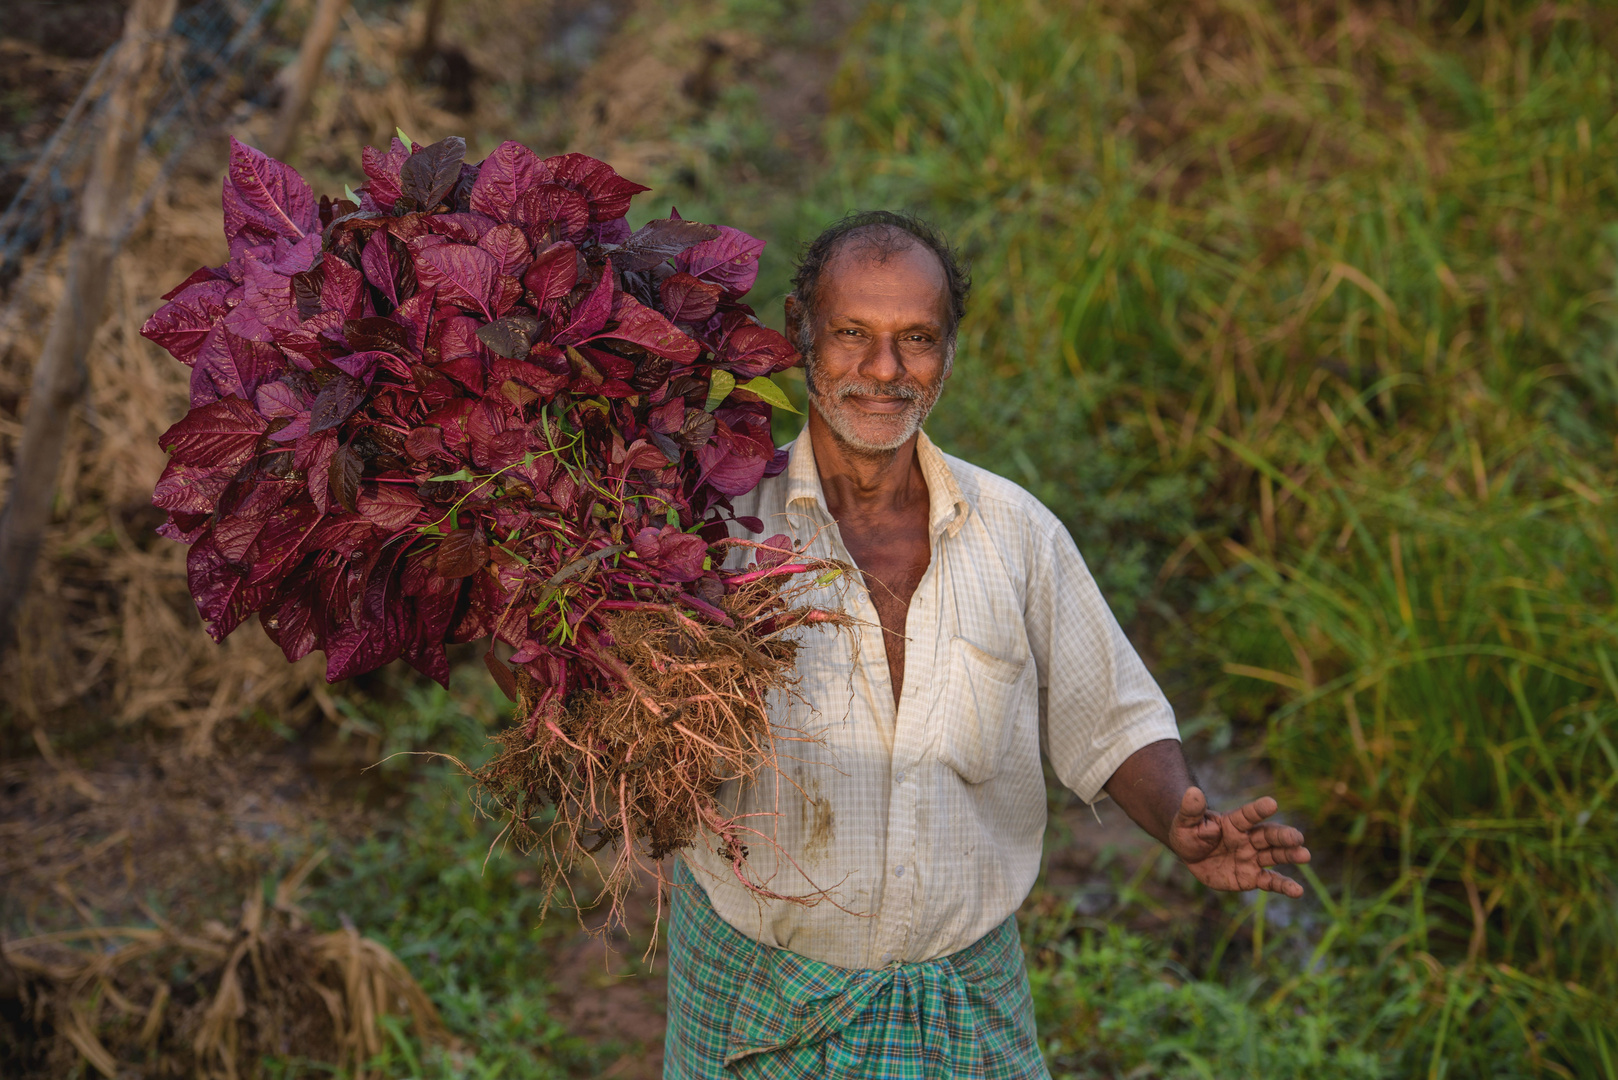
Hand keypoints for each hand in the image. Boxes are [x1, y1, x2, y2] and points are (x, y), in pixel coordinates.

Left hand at [1168, 787, 1309, 897]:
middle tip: (1297, 837)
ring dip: (1290, 856)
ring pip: (1275, 856)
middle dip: (1283, 836)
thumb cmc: (1189, 832)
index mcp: (1234, 822)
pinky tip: (1298, 891)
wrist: (1191, 854)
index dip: (1258, 810)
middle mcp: (1248, 839)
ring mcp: (1253, 858)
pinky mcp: (1253, 877)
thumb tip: (1192, 792)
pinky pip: (1270, 882)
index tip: (1272, 803)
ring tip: (1304, 855)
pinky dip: (1284, 886)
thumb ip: (1191, 809)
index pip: (1247, 815)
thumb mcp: (1185, 821)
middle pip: (1268, 836)